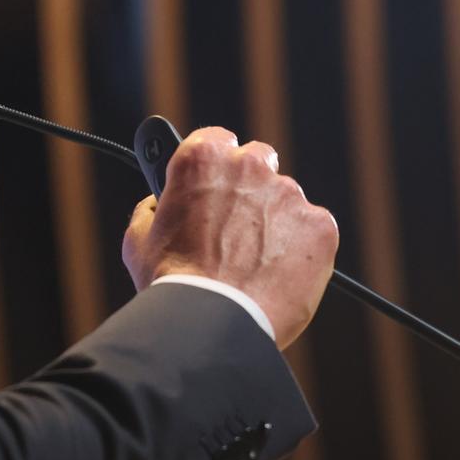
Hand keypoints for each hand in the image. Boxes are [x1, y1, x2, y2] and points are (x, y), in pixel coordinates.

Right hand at [121, 126, 338, 348]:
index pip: (215, 138)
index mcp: (201, 158)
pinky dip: (300, 248)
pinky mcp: (320, 226)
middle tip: (233, 223)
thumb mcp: (139, 238)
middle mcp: (249, 166)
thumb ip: (152, 209)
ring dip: (273, 220)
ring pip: (285, 199)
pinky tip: (277, 274)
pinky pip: (312, 231)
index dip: (213, 162)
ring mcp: (289, 195)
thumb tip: (159, 205)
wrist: (214, 321)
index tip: (211, 180)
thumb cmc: (172, 282)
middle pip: (257, 161)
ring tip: (254, 263)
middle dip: (248, 185)